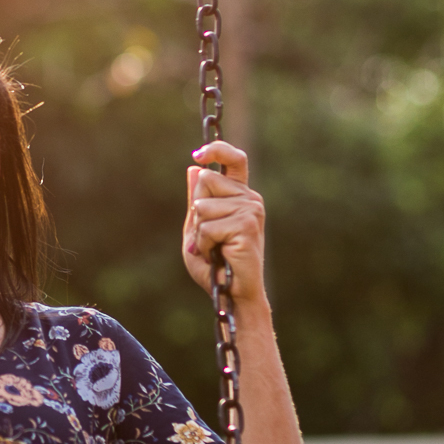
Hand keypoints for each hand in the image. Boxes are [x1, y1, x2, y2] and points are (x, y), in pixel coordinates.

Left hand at [182, 141, 267, 307]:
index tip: (198, 154)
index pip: (234, 160)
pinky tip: (217, 255)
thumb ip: (197, 199)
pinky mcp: (247, 225)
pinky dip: (203, 244)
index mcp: (240, 196)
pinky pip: (207, 226)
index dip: (217, 150)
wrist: (231, 293)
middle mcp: (249, 199)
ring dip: (199, 233)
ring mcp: (251, 210)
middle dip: (196, 210)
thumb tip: (193, 168)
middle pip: (205, 179)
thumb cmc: (215, 264)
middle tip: (208, 237)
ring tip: (213, 249)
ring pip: (202, 205)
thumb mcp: (198, 227)